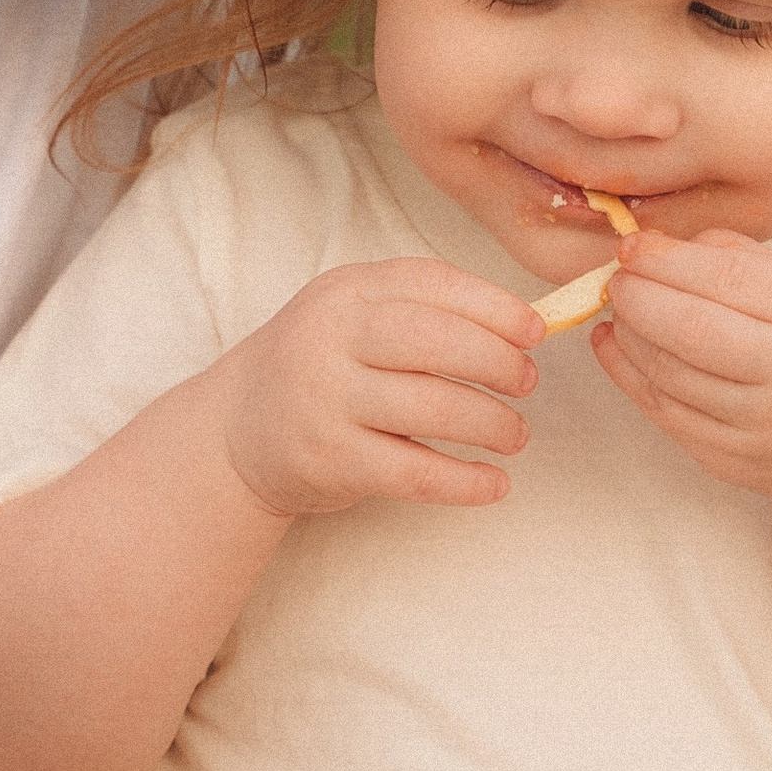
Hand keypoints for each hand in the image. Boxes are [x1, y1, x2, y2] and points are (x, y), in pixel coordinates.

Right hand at [217, 258, 543, 518]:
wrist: (236, 431)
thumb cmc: (319, 366)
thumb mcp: (352, 315)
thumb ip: (421, 310)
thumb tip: (524, 327)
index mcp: (347, 291)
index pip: (433, 285)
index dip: (496, 307)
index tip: (535, 333)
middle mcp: (331, 338)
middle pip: (436, 341)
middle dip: (498, 362)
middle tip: (528, 384)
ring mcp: (327, 400)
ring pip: (433, 407)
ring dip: (491, 424)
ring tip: (515, 434)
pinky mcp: (330, 460)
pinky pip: (415, 473)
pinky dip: (466, 482)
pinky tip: (495, 485)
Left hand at [594, 231, 771, 509]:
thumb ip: (746, 261)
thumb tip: (656, 245)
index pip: (729, 279)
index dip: (667, 259)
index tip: (633, 245)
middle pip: (690, 329)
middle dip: (638, 296)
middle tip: (617, 277)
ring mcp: (762, 428)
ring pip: (669, 373)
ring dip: (630, 334)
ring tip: (621, 307)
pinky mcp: (731, 462)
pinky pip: (664, 411)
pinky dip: (629, 373)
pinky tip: (616, 343)